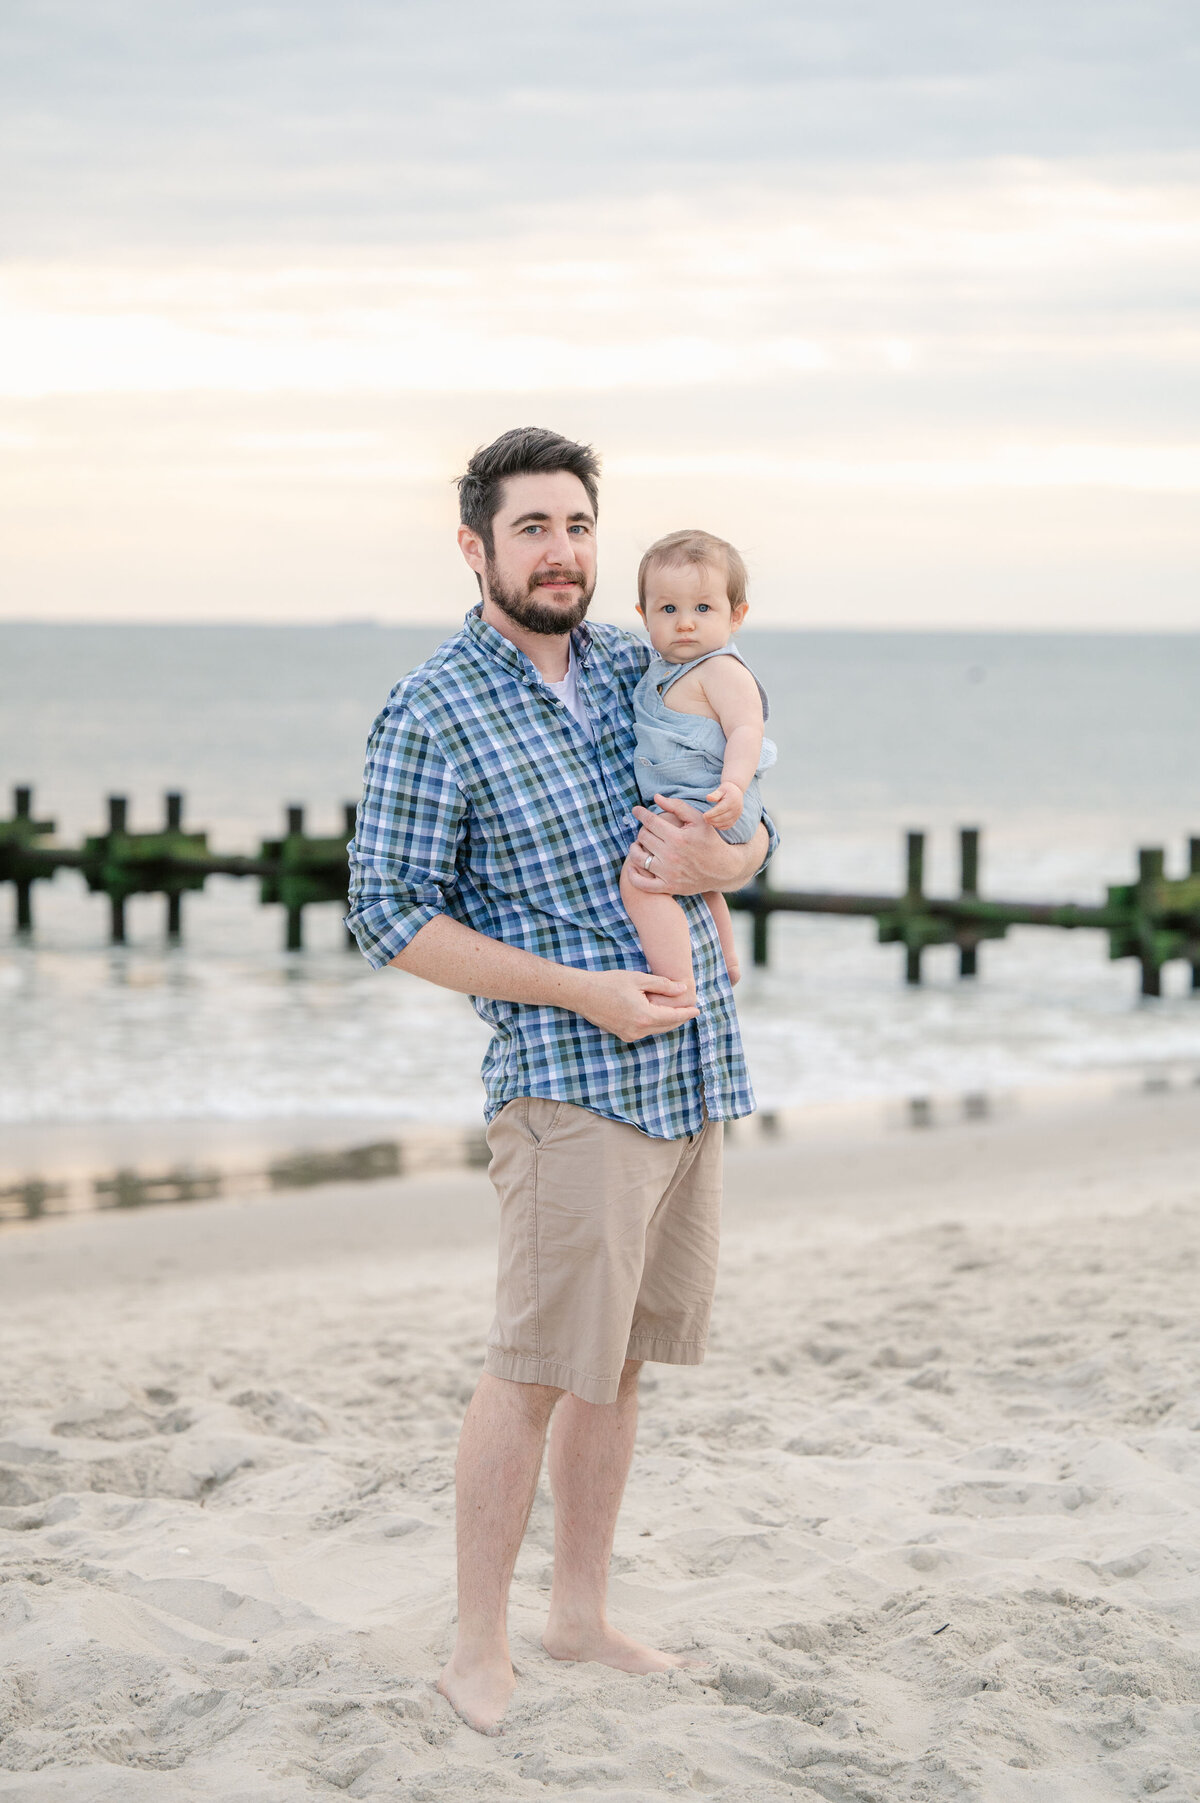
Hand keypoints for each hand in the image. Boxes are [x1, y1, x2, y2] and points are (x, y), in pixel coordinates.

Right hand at [573, 968, 697, 1040]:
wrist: (583, 994)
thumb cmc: (610, 982)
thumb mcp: (639, 979)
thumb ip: (663, 985)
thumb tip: (683, 990)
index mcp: (645, 1016)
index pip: (673, 1017)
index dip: (687, 1013)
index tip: (698, 1010)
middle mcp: (638, 1030)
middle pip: (666, 1026)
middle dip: (679, 1019)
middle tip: (690, 1011)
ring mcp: (629, 1035)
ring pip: (655, 1030)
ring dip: (667, 1022)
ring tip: (677, 1014)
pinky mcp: (622, 1035)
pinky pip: (644, 1031)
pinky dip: (654, 1025)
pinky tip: (657, 1017)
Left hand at [624, 794, 721, 895]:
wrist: (723, 870)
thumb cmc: (709, 841)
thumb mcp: (698, 820)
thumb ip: (677, 806)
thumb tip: (655, 798)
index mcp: (678, 837)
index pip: (650, 821)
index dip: (640, 813)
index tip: (636, 810)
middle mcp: (671, 855)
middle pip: (643, 837)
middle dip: (643, 830)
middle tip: (648, 830)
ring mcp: (668, 873)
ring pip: (638, 857)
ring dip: (635, 848)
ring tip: (639, 845)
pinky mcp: (668, 887)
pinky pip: (641, 883)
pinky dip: (633, 874)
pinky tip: (633, 866)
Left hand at [703, 782, 743, 829]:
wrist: (737, 792)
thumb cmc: (726, 790)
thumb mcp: (721, 789)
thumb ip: (715, 794)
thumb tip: (708, 798)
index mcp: (731, 801)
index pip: (720, 810)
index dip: (711, 814)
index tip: (704, 815)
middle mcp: (736, 809)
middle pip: (723, 818)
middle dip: (712, 820)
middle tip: (705, 819)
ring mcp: (737, 815)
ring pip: (725, 823)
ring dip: (716, 824)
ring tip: (708, 821)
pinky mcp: (736, 819)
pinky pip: (728, 826)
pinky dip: (721, 827)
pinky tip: (715, 824)